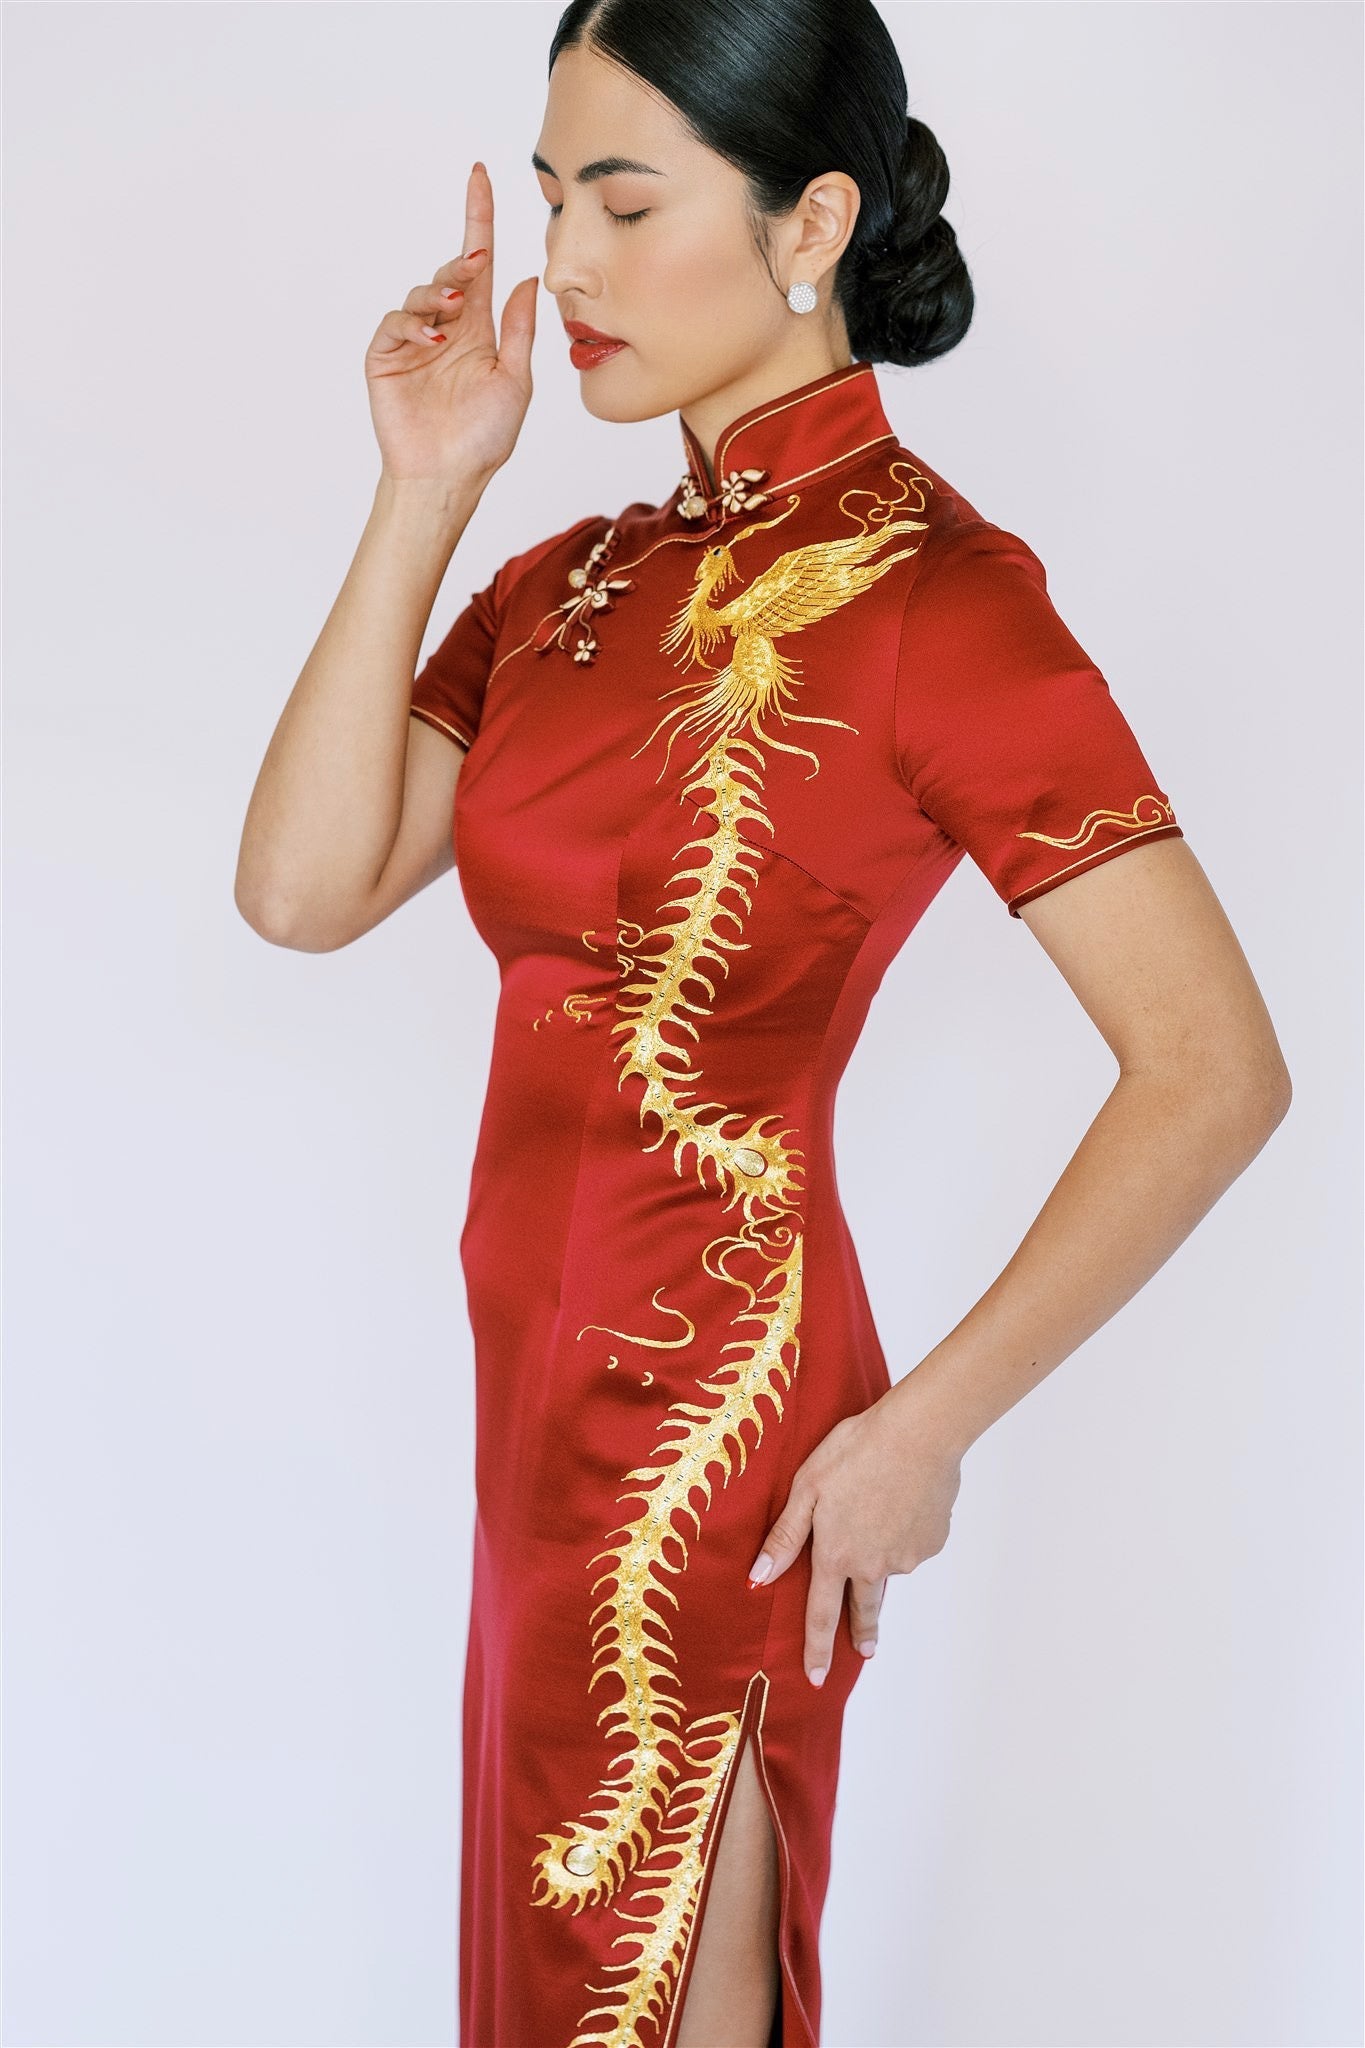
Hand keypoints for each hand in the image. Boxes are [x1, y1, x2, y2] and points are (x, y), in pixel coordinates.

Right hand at [365, 160, 537, 485]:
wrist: (447, 478)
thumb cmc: (483, 438)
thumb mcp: (515, 381)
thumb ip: (519, 330)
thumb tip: (528, 278)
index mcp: (479, 329)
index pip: (479, 264)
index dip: (478, 219)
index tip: (480, 176)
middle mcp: (445, 327)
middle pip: (449, 272)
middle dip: (461, 262)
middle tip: (475, 263)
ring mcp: (413, 341)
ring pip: (420, 292)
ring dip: (438, 292)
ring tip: (453, 309)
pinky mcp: (385, 358)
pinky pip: (395, 323)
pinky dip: (412, 323)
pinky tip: (431, 338)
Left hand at [746, 1387, 963, 1686]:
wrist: (918, 1434)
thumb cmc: (854, 1451)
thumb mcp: (806, 1488)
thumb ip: (784, 1538)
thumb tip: (758, 1578)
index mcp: (835, 1555)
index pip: (821, 1614)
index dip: (817, 1650)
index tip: (816, 1678)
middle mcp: (872, 1566)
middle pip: (864, 1608)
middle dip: (862, 1633)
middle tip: (866, 1651)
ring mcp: (906, 1557)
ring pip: (888, 1566)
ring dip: (882, 1554)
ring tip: (880, 1507)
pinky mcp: (932, 1542)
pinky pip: (912, 1543)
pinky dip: (905, 1529)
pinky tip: (903, 1499)